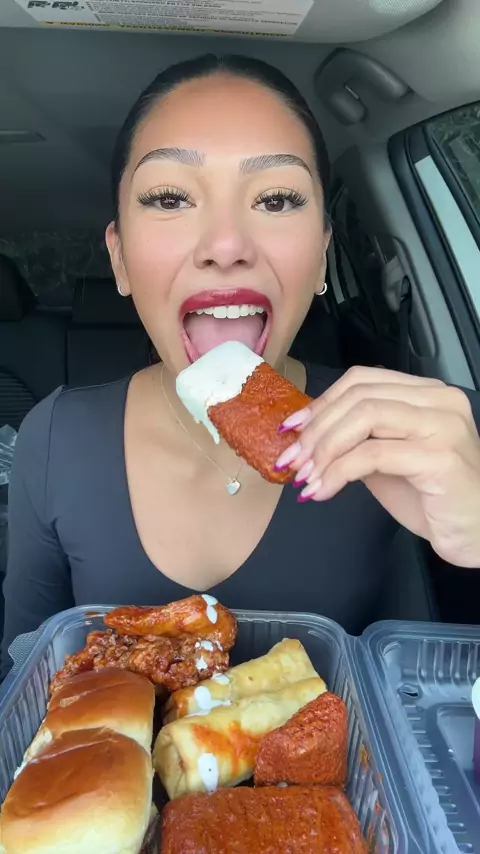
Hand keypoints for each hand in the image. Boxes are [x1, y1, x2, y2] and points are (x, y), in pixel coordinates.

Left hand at [275, 366, 479, 567]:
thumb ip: (357, 440)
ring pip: (365, 417)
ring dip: (325, 448)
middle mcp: (440, 400)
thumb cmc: (434, 499)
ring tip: (306, 476)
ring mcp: (444, 425)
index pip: (363, 380)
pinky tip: (324, 491)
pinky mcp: (440, 457)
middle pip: (359, 396)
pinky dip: (339, 471)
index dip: (322, 402)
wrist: (477, 534)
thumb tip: (307, 434)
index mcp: (427, 393)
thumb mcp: (387, 461)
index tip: (292, 429)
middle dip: (317, 429)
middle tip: (292, 460)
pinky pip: (374, 454)